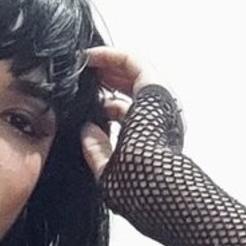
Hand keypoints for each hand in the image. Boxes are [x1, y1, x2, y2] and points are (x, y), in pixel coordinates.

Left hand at [80, 46, 155, 181]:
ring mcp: (159, 101)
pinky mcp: (155, 87)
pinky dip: (112, 56)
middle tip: (86, 75)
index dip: (105, 105)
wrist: (153, 185)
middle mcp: (158, 116)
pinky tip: (92, 56)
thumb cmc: (137, 189)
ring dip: (109, 65)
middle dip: (107, 80)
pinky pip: (133, 62)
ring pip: (133, 72)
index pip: (126, 112)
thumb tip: (87, 131)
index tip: (86, 101)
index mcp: (150, 136)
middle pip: (131, 89)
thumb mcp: (109, 173)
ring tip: (87, 61)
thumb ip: (98, 152)